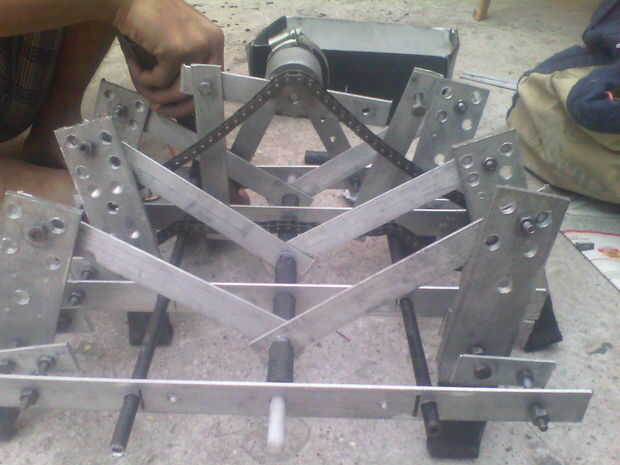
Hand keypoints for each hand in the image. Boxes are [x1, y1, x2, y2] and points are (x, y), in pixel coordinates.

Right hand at [113, 0, 223, 117]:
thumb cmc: (149, 19)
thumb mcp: (178, 40)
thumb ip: (186, 65)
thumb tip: (183, 101)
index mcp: (214, 40)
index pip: (213, 80)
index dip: (195, 98)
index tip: (179, 107)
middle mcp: (210, 43)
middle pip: (199, 89)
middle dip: (178, 106)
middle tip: (160, 108)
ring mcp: (194, 46)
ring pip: (179, 90)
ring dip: (156, 94)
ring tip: (142, 85)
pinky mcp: (175, 51)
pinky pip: (160, 81)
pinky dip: (144, 79)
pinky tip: (135, 66)